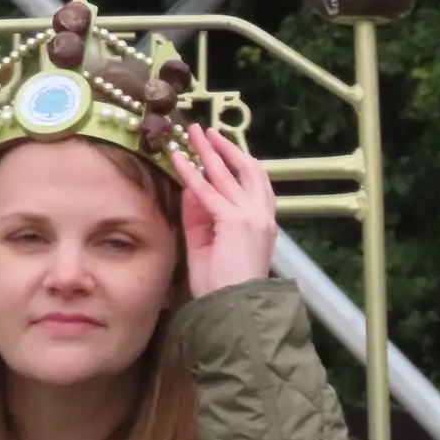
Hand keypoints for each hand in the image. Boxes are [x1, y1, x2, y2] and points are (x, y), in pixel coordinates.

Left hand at [170, 124, 278, 298]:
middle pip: (247, 170)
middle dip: (226, 148)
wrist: (235, 307)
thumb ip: (200, 216)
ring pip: (228, 174)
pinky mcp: (235, 221)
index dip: (239, 163)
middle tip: (207, 132)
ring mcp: (251, 217)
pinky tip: (178, 159)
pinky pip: (208, 191)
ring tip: (194, 133)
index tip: (222, 149)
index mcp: (262, 224)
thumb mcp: (208, 244)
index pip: (254, 184)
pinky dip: (191, 173)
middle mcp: (262, 216)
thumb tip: (190, 188)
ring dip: (209, 151)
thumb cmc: (223, 286)